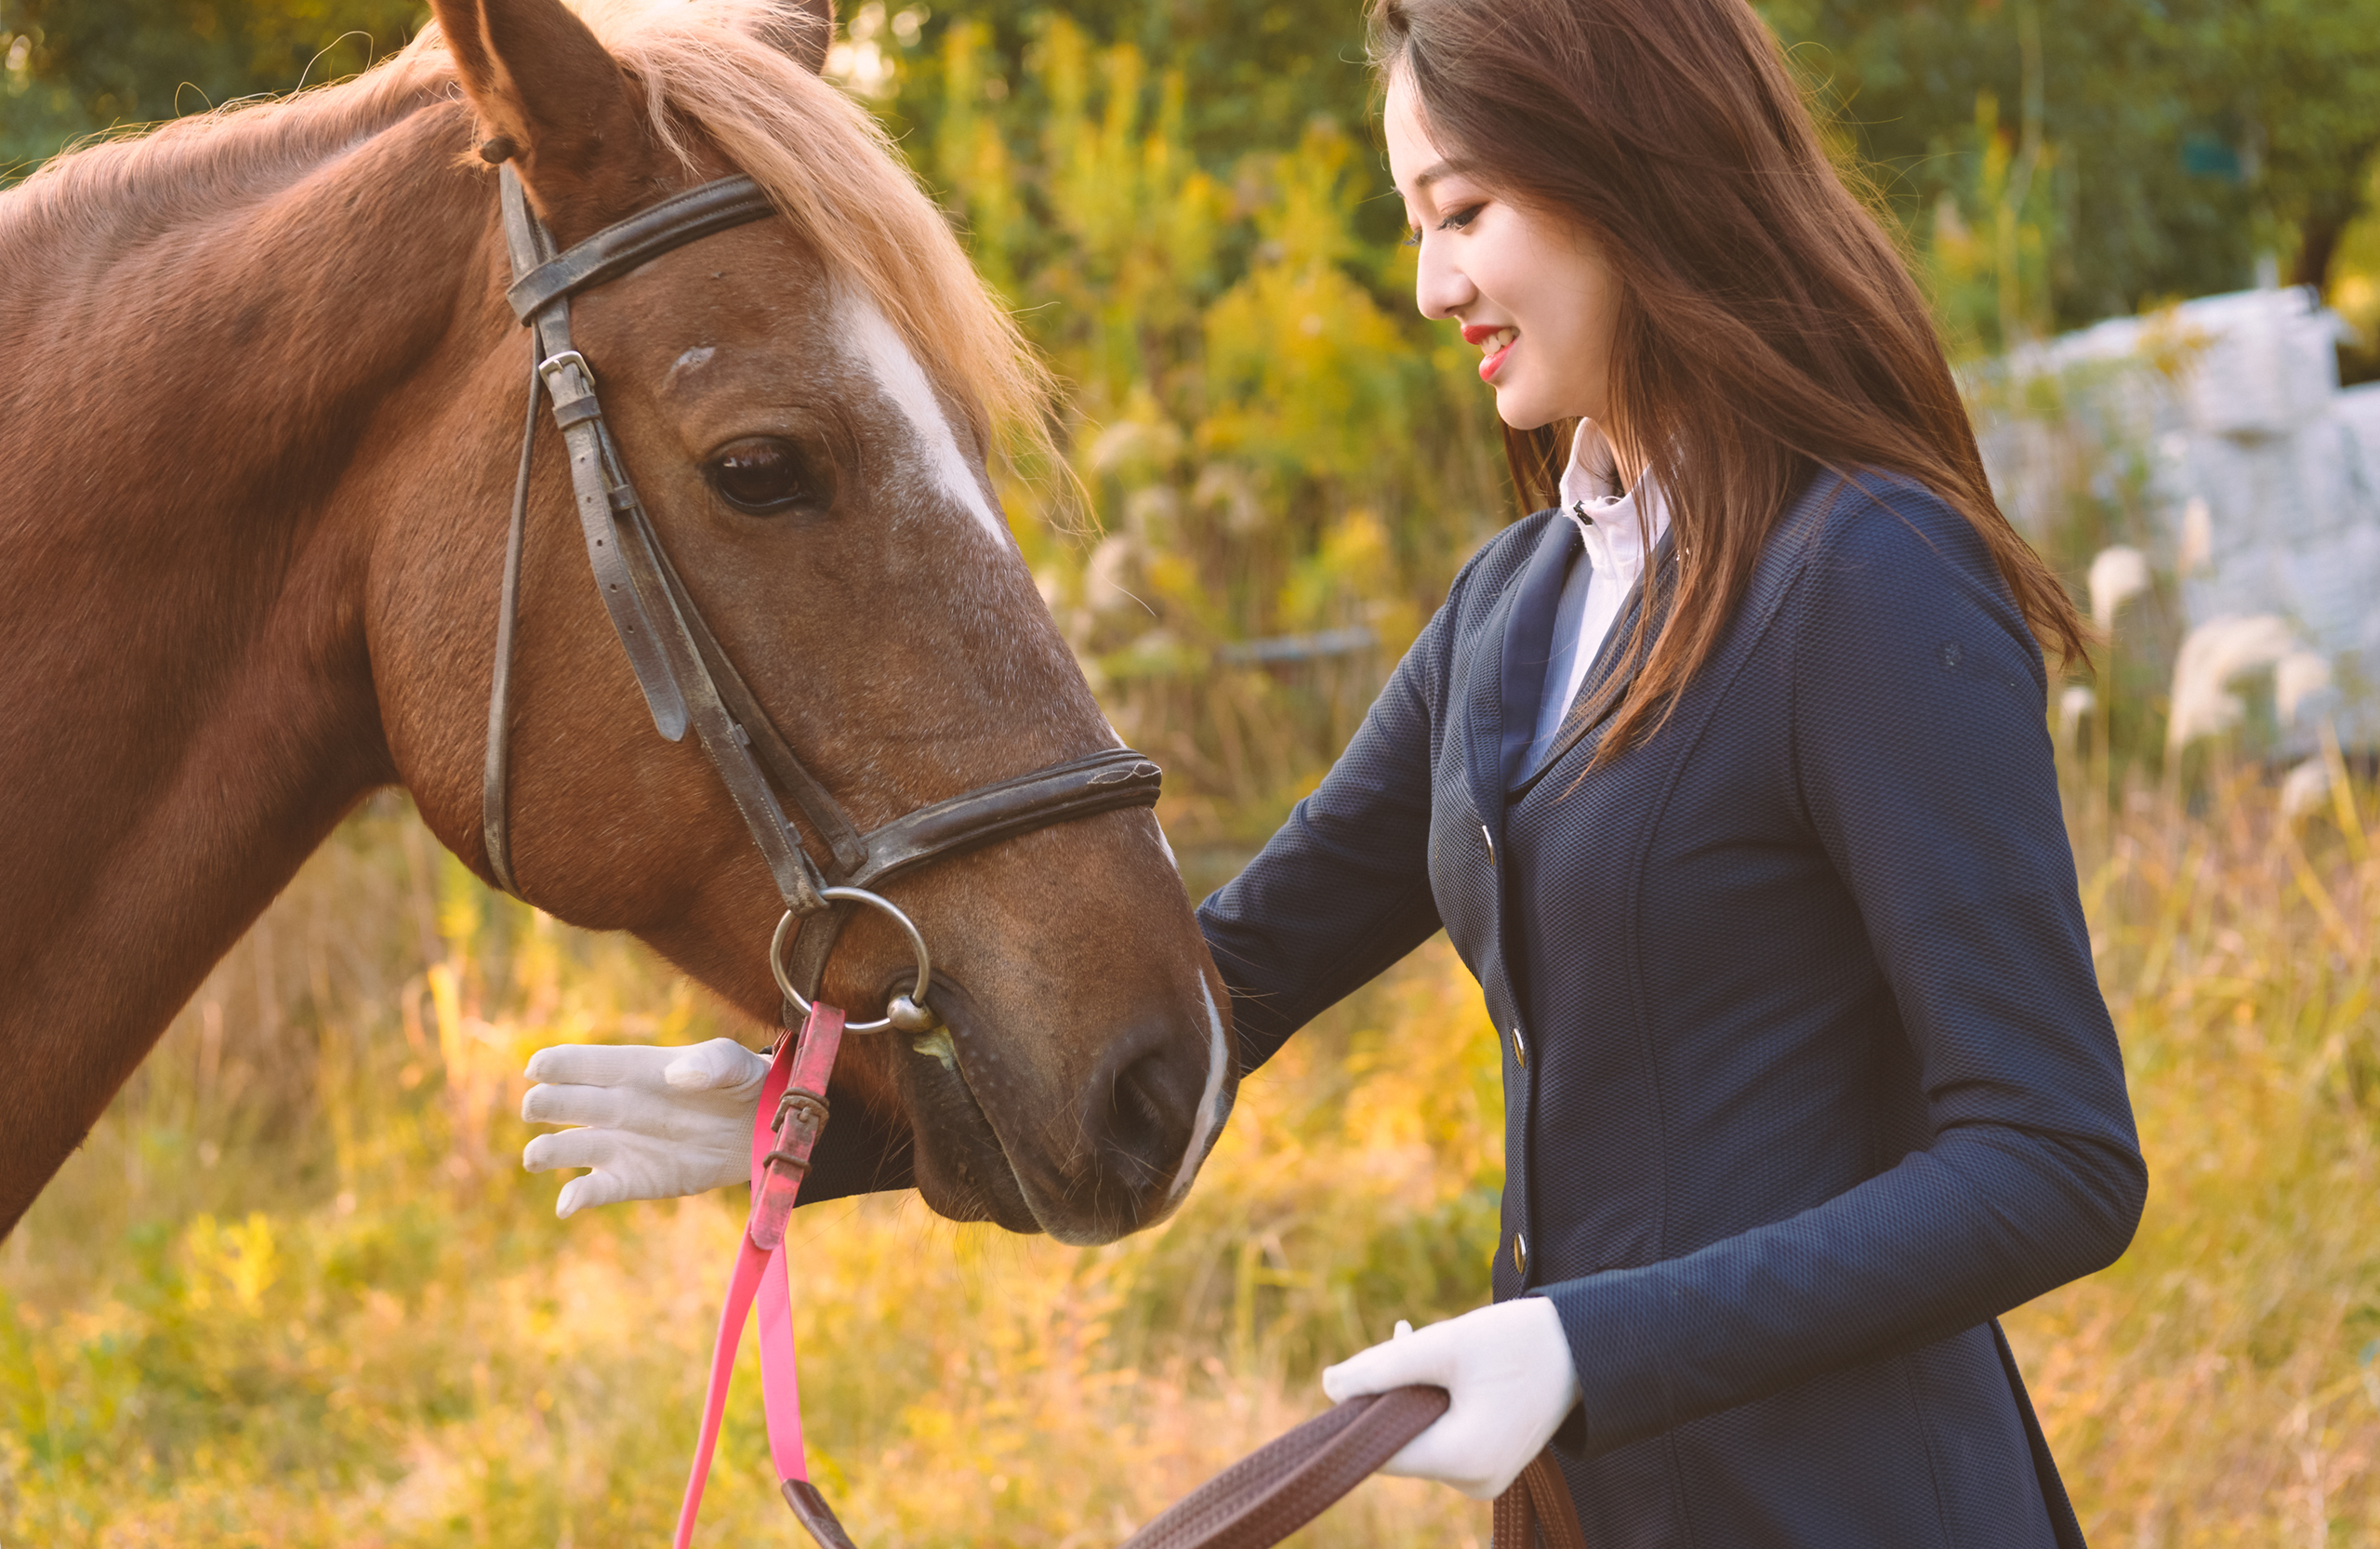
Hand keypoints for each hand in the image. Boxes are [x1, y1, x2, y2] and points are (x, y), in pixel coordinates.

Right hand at [520, 1038, 767, 1217]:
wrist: (759, 1128)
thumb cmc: (740, 1082)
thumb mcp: (734, 1062)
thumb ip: (710, 1062)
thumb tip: (676, 1075)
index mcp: (631, 1068)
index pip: (578, 1063)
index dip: (552, 1064)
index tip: (537, 1069)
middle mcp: (614, 1105)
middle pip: (560, 1102)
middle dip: (542, 1103)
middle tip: (538, 1107)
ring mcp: (619, 1144)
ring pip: (566, 1147)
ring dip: (545, 1152)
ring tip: (536, 1156)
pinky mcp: (633, 1179)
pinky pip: (596, 1190)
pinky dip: (577, 1197)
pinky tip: (567, 1205)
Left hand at [1320, 1298, 1579, 1499]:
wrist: (1587, 1345)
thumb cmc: (1518, 1341)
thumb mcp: (1442, 1344)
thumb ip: (1381, 1367)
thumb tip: (1330, 1387)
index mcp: (1462, 1461)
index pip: (1381, 1451)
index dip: (1357, 1412)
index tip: (1354, 1370)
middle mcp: (1473, 1483)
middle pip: (1399, 1443)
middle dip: (1390, 1393)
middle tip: (1404, 1337)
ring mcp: (1485, 1478)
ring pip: (1419, 1436)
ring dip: (1412, 1392)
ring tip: (1429, 1343)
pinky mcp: (1491, 1464)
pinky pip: (1444, 1437)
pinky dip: (1434, 1402)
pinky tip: (1444, 1363)